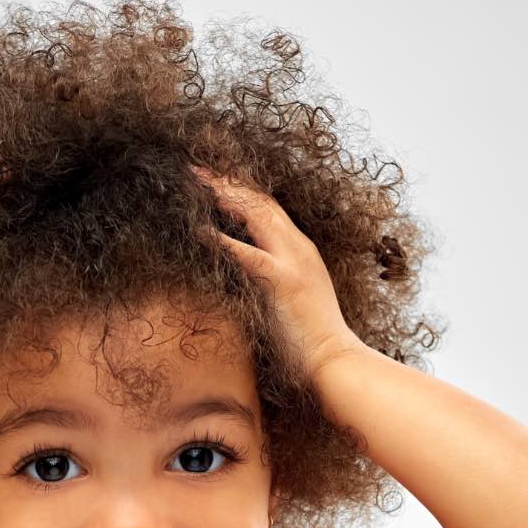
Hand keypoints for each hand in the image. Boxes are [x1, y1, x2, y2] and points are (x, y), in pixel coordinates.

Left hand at [189, 164, 364, 378]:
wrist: (333, 360)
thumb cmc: (310, 339)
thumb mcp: (292, 298)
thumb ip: (272, 279)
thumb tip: (244, 275)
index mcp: (301, 250)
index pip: (268, 207)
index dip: (240, 189)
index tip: (214, 177)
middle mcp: (298, 247)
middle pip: (260, 200)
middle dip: (227, 180)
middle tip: (195, 166)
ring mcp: (293, 262)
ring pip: (256, 212)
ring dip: (223, 193)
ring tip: (194, 179)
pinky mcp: (282, 281)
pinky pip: (246, 253)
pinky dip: (221, 240)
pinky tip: (198, 230)